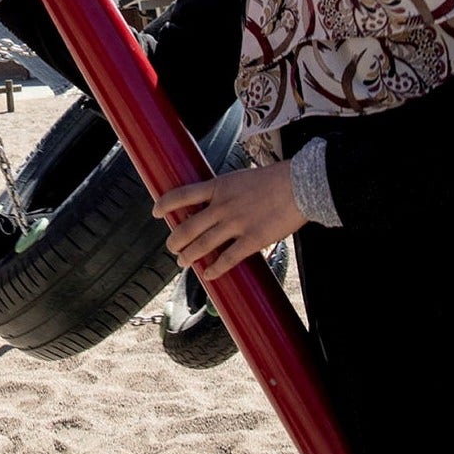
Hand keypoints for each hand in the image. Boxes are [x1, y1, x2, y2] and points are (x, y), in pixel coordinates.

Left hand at [151, 161, 304, 280]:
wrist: (298, 185)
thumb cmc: (273, 180)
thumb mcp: (240, 179)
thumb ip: (225, 192)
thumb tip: (215, 204)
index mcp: (217, 187)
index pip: (181, 195)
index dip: (164, 204)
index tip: (155, 212)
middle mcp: (221, 206)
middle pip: (187, 227)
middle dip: (175, 241)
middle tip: (172, 248)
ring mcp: (235, 224)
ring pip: (202, 245)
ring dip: (189, 256)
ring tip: (182, 262)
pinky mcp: (252, 240)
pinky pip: (227, 259)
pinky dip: (215, 269)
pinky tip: (208, 274)